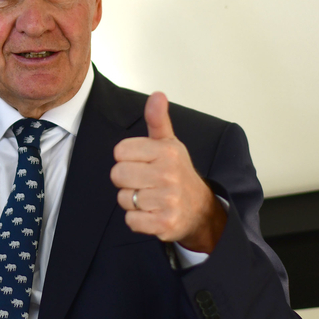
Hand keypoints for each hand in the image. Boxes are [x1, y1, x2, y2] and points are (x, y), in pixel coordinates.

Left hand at [110, 92, 225, 252]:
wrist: (199, 209)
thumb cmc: (177, 173)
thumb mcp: (169, 143)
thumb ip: (158, 119)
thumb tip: (157, 95)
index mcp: (166, 151)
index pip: (120, 152)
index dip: (126, 158)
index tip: (142, 163)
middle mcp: (168, 174)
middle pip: (118, 175)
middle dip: (127, 181)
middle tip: (145, 182)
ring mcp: (168, 200)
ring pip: (123, 199)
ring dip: (132, 201)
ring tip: (150, 198)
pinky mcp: (164, 223)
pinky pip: (131, 220)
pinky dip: (137, 220)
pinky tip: (152, 213)